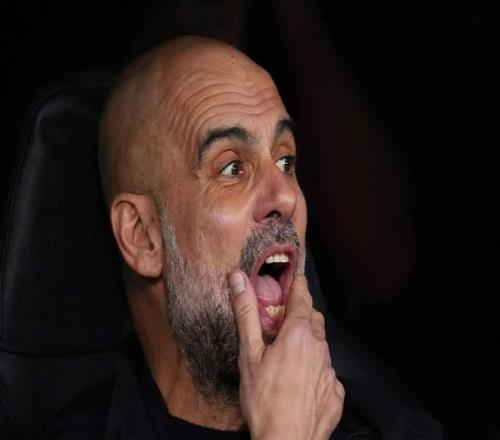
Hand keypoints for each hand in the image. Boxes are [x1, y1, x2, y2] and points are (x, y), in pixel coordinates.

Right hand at [229, 271, 343, 438]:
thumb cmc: (264, 399)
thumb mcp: (249, 354)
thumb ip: (246, 313)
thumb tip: (238, 278)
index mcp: (300, 334)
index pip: (302, 298)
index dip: (298, 286)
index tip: (295, 278)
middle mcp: (320, 348)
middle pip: (315, 319)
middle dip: (303, 312)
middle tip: (286, 314)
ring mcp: (330, 371)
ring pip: (322, 345)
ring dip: (309, 340)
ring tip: (291, 349)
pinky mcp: (335, 393)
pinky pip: (326, 371)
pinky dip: (315, 368)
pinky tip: (301, 379)